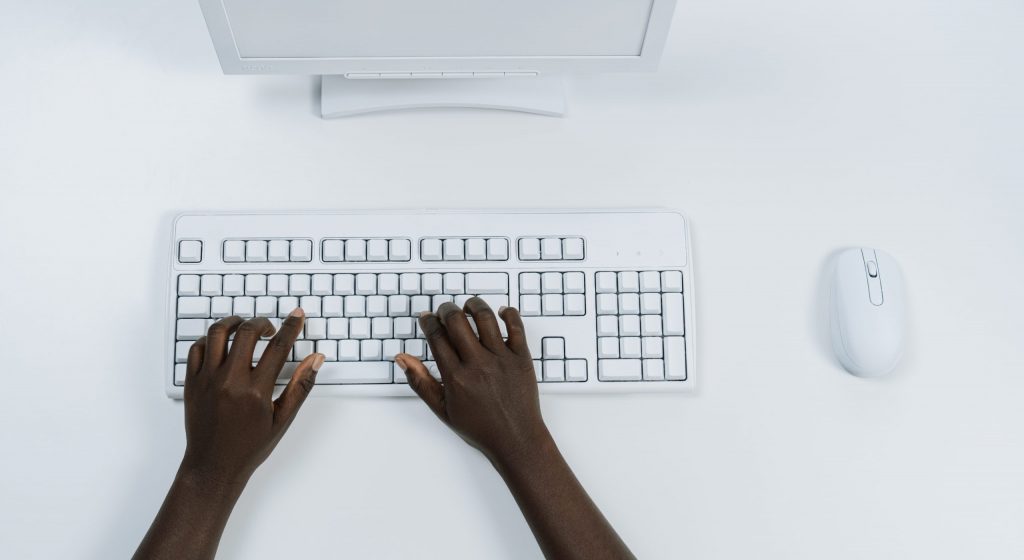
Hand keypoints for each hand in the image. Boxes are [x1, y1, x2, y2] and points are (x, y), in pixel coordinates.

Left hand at [181, 309, 323, 485]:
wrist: (213, 466)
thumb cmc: (249, 446)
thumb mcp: (282, 419)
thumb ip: (300, 386)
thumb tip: (316, 359)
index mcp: (256, 391)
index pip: (278, 347)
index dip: (291, 326)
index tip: (297, 315)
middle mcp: (230, 381)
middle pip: (247, 332)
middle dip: (263, 322)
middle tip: (270, 328)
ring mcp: (207, 380)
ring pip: (218, 333)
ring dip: (234, 322)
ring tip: (244, 326)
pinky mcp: (192, 383)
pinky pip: (197, 348)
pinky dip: (211, 340)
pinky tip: (222, 344)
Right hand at [396, 298, 634, 558]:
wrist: (516, 438)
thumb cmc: (480, 427)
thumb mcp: (443, 409)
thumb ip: (421, 381)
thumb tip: (402, 358)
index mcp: (456, 377)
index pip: (436, 337)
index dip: (428, 322)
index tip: (427, 318)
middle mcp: (478, 364)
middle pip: (457, 321)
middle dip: (446, 310)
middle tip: (445, 310)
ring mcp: (502, 359)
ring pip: (485, 317)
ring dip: (474, 305)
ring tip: (469, 305)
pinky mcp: (521, 358)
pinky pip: (516, 327)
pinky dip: (509, 314)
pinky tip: (501, 312)